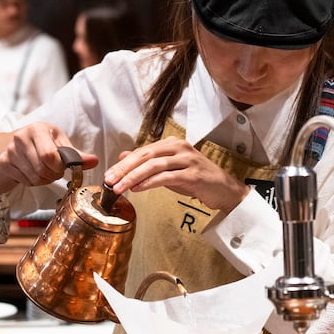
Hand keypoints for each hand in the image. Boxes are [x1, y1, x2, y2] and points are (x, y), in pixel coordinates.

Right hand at [0, 122, 97, 187]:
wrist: (16, 142)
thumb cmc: (42, 141)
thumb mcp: (60, 142)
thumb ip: (76, 154)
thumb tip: (94, 161)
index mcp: (37, 129)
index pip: (49, 155)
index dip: (58, 166)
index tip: (62, 166)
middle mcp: (21, 137)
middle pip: (42, 168)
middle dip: (53, 174)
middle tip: (55, 170)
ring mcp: (10, 150)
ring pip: (34, 177)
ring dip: (45, 179)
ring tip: (45, 171)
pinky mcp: (4, 162)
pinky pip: (25, 181)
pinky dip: (33, 181)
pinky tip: (34, 172)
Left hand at [105, 136, 248, 213]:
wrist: (224, 189)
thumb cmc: (196, 179)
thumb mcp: (169, 168)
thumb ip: (148, 162)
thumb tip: (124, 156)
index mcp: (173, 143)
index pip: (143, 150)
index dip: (124, 163)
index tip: (109, 174)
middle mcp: (180, 148)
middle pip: (146, 155)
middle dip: (125, 168)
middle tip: (109, 180)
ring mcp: (187, 160)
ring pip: (154, 165)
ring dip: (133, 177)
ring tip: (120, 187)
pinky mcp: (193, 174)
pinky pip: (166, 177)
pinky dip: (149, 183)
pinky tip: (138, 189)